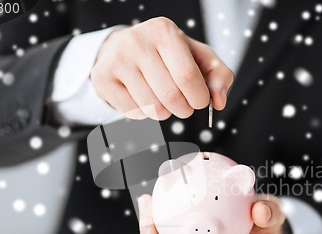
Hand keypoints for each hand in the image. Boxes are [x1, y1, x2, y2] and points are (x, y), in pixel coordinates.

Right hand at [90, 17, 233, 119]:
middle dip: (184, 109)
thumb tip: (219, 102)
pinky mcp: (102, 78)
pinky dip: (144, 114)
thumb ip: (219, 76)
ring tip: (163, 100)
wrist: (126, 48)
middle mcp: (137, 41)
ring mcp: (116, 59)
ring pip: (153, 108)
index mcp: (164, 31)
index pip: (188, 77)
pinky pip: (133, 113)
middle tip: (183, 106)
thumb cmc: (169, 56)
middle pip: (171, 96)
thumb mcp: (199, 58)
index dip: (199, 98)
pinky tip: (143, 98)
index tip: (199, 101)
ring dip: (165, 113)